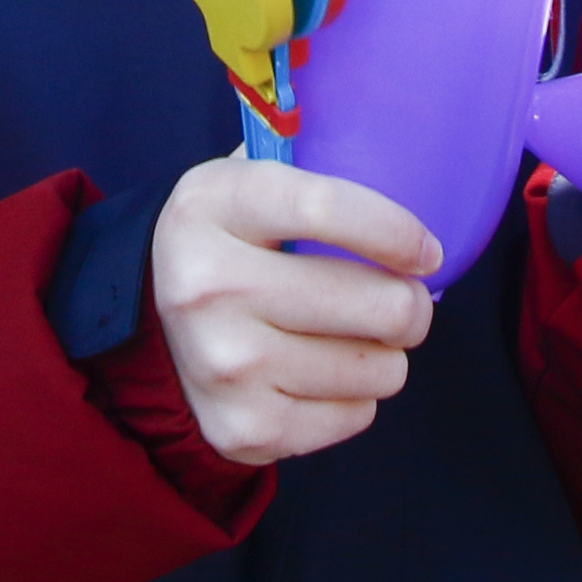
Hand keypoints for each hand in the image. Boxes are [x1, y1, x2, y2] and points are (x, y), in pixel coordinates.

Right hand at [148, 155, 438, 462]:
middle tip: (405, 303)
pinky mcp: (242, 428)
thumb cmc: (231, 242)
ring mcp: (223, 363)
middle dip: (412, 306)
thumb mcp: (248, 182)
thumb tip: (406, 153)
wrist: (152, 328)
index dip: (396, 230)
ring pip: (376, 368)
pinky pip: (354, 416)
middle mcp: (209, 286)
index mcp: (214, 204)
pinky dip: (356, 399)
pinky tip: (325, 376)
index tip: (429, 252)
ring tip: (358, 339)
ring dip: (386, 355)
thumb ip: (314, 157)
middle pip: (374, 303)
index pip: (325, 207)